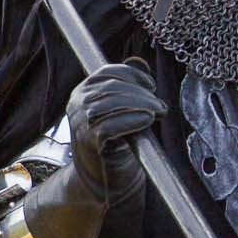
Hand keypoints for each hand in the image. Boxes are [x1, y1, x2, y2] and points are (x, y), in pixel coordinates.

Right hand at [65, 60, 165, 202]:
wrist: (107, 176)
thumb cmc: (117, 139)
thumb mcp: (122, 107)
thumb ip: (129, 84)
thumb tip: (138, 60)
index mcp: (82, 92)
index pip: (107, 72)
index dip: (133, 75)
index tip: (152, 86)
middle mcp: (77, 105)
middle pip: (112, 87)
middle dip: (142, 94)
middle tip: (160, 105)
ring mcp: (81, 124)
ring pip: (112, 103)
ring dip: (142, 105)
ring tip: (158, 113)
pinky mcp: (90, 142)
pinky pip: (110, 125)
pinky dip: (133, 120)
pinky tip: (147, 120)